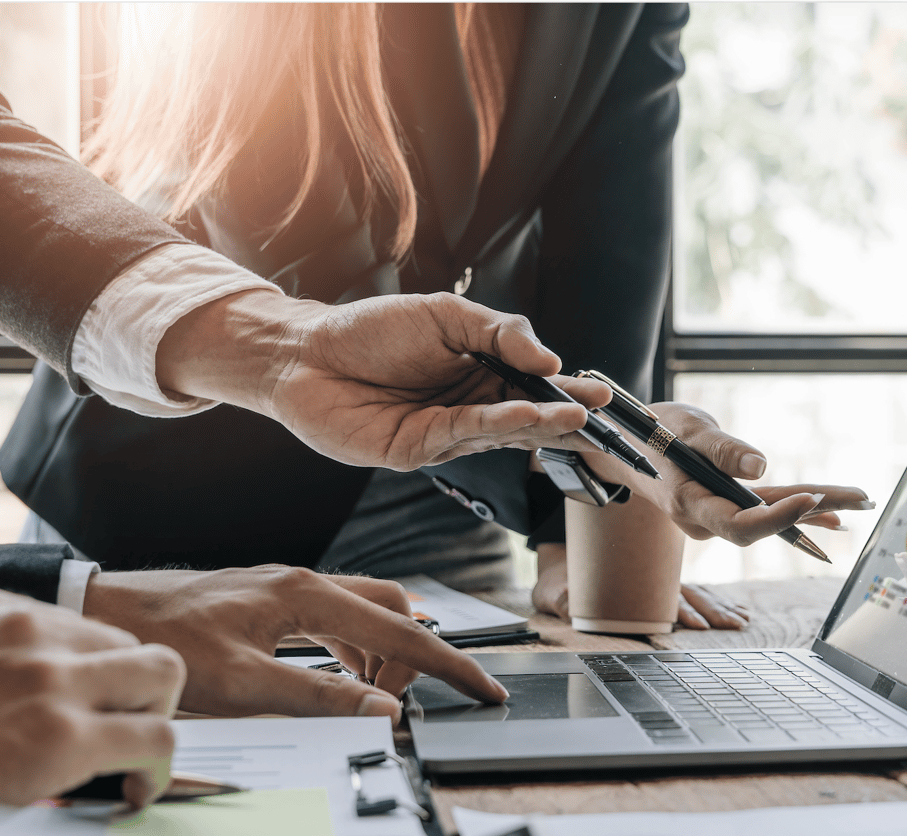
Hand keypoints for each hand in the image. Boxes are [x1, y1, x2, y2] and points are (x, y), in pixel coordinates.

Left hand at [83, 566, 508, 721]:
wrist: (106, 613)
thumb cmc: (165, 642)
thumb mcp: (243, 685)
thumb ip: (319, 697)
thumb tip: (385, 712)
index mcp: (307, 595)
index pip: (402, 631)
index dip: (449, 667)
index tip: (484, 692)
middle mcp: (305, 580)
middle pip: (394, 609)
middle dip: (414, 656)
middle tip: (409, 703)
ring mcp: (287, 585)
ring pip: (364, 612)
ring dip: (379, 655)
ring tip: (368, 699)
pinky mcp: (270, 597)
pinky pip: (334, 619)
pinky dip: (350, 649)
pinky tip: (335, 678)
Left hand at [157, 289, 612, 470]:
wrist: (304, 355)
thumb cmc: (369, 330)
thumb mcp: (443, 314)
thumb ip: (499, 331)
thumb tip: (547, 358)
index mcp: (480, 372)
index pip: (535, 385)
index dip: (567, 390)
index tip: (600, 390)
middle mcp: (470, 406)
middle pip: (529, 415)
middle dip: (567, 416)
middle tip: (601, 413)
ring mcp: (447, 433)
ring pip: (505, 431)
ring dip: (542, 424)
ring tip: (576, 417)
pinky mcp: (420, 450)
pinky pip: (469, 435)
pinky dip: (502, 425)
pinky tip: (529, 415)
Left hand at [532, 544, 751, 630]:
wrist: (562, 561)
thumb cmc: (561, 579)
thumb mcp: (555, 589)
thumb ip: (561, 598)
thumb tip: (567, 603)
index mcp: (630, 580)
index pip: (661, 597)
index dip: (682, 611)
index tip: (700, 624)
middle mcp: (650, 580)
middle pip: (689, 595)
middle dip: (714, 610)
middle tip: (736, 624)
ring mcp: (659, 583)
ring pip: (698, 595)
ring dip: (721, 608)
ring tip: (743, 620)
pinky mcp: (663, 588)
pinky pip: (697, 595)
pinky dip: (718, 603)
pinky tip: (738, 612)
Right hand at [577, 402, 872, 545]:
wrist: (624, 444)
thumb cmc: (650, 431)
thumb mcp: (686, 428)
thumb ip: (722, 449)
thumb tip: (762, 466)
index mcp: (688, 504)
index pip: (739, 524)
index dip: (778, 517)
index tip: (810, 497)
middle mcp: (704, 520)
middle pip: (763, 524)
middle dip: (813, 512)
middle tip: (859, 500)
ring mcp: (713, 516)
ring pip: (766, 517)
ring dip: (812, 511)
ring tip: (855, 505)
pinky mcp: (721, 505)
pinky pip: (761, 511)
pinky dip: (793, 509)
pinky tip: (828, 514)